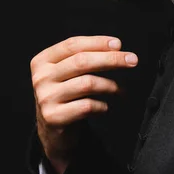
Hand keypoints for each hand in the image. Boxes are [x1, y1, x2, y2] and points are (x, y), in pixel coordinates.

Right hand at [30, 35, 137, 173]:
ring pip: (87, 84)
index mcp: (42, 62)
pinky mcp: (54, 118)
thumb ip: (82, 59)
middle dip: (111, 59)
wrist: (52, 131)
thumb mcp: (67, 75)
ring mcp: (46, 98)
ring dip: (111, 86)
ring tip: (121, 91)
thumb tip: (115, 48)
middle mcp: (41, 78)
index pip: (72, 45)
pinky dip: (102, 106)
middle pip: (81, 62)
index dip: (97, 43)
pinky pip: (87, 106)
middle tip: (132, 60)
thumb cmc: (66, 98)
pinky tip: (105, 108)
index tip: (118, 44)